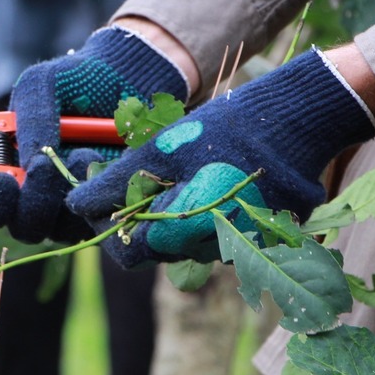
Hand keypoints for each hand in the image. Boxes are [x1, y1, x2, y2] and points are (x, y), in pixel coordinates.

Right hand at [0, 25, 189, 242]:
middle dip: (31, 202)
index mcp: (6, 170)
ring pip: (59, 229)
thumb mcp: (40, 86)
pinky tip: (101, 160)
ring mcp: (69, 208)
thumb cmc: (76, 81)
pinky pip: (95, 221)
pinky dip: (97, 194)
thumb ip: (27, 122)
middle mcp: (34, 196)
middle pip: (22, 227)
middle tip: (44, 166)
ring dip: (67, 193)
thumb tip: (29, 165)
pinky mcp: (104, 209)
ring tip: (83, 153)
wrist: (129, 77)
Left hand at [66, 48, 374, 265]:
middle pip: (155, 248)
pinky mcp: (258, 237)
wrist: (299, 122)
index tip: (100, 194)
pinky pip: (214, 232)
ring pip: (183, 240)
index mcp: (183, 235)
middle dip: (137, 216)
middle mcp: (210, 252)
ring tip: (175, 171)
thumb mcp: (162, 150)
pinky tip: (206, 176)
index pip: (125, 252)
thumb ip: (116, 183)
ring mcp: (238, 247)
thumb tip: (75, 206)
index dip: (107, 225)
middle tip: (133, 177)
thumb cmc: (225, 132)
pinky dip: (201, 211)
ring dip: (170, 213)